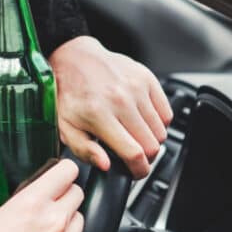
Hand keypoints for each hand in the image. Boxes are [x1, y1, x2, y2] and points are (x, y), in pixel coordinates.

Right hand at [0, 159, 84, 231]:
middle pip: (77, 191)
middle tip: (47, 198)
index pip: (67, 170)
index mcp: (32, 204)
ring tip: (46, 224)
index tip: (55, 171)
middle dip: (64, 191)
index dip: (62, 168)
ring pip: (80, 216)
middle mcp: (55, 222)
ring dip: (67, 216)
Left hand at [49, 36, 172, 178]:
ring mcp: (137, 88)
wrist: (74, 58)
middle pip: (151, 145)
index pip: (133, 152)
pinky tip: (142, 121)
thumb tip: (106, 165)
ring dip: (151, 140)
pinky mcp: (147, 78)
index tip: (136, 173)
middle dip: (145, 158)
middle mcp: (121, 100)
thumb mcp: (65, 127)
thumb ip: (85, 150)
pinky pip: (166, 113)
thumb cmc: (68, 94)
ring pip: (161, 131)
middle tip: (133, 155)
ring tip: (134, 135)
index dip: (139, 170)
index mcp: (99, 115)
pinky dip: (158, 123)